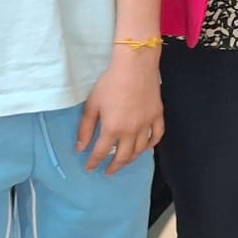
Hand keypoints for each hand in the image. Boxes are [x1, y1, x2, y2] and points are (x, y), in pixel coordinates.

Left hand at [77, 46, 162, 175]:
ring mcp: (147, 124)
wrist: (135, 65)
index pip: (102, 152)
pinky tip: (146, 147)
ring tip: (125, 162)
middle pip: (123, 156)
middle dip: (114, 167)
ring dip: (131, 159)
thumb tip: (80, 148)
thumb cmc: (110, 83)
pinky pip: (157, 135)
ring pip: (140, 150)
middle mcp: (131, 131)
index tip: (90, 168)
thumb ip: (85, 128)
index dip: (94, 162)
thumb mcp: (92, 105)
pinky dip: (152, 145)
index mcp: (112, 129)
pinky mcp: (158, 115)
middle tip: (108, 171)